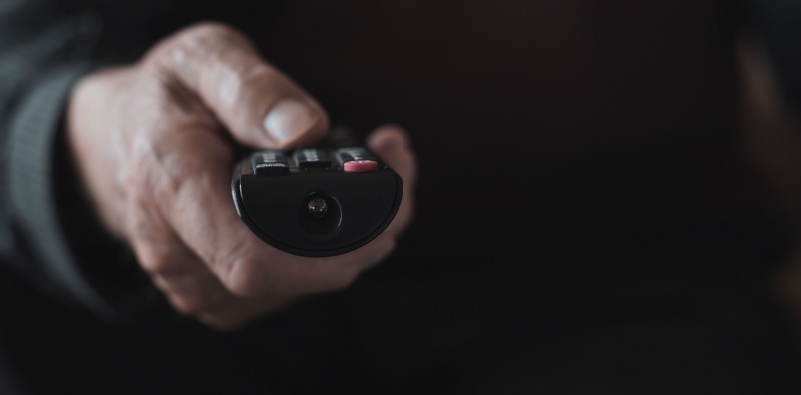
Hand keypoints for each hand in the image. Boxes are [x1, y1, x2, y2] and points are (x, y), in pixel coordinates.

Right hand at [66, 22, 416, 330]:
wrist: (129, 139)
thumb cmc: (168, 98)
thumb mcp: (202, 60)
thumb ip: (251, 91)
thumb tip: (304, 131)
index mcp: (171, 192)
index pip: (253, 260)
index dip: (332, 248)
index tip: (384, 200)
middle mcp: (180, 256)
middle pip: (296, 276)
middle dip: (367, 228)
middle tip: (393, 160)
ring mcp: (202, 285)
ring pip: (306, 283)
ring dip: (357, 233)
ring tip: (367, 167)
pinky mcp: (224, 296)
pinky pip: (296, 284)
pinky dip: (332, 246)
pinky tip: (338, 200)